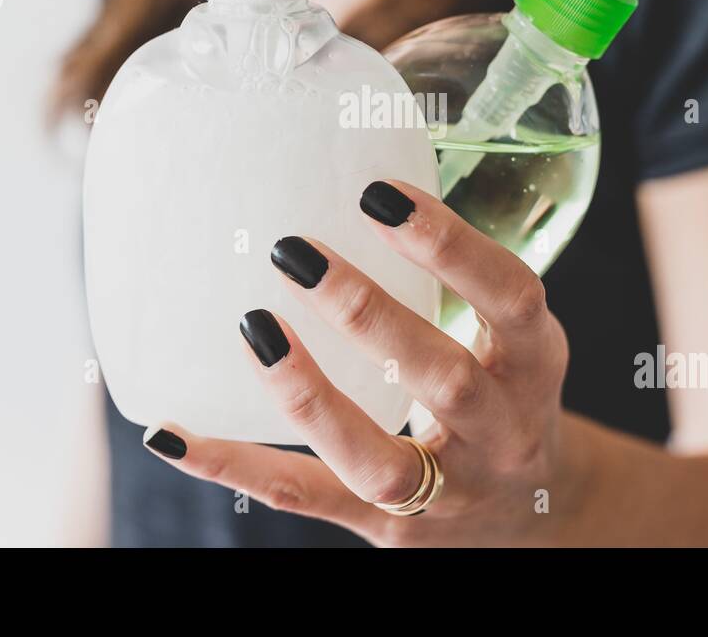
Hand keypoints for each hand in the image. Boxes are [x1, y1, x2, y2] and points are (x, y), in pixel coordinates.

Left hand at [142, 179, 586, 545]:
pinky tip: (173, 434)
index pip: (510, 297)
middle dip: (369, 315)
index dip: (450, 245)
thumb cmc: (503, 394)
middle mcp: (502, 430)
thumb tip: (357, 176)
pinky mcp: (392, 530)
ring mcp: (448, 491)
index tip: (378, 195)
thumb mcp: (508, 335)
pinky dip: (235, 465)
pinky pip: (307, 498)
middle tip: (294, 251)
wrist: (532, 517)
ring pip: (377, 459)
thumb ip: (454, 277)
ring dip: (309, 396)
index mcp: (533, 361)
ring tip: (253, 328)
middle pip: (444, 379)